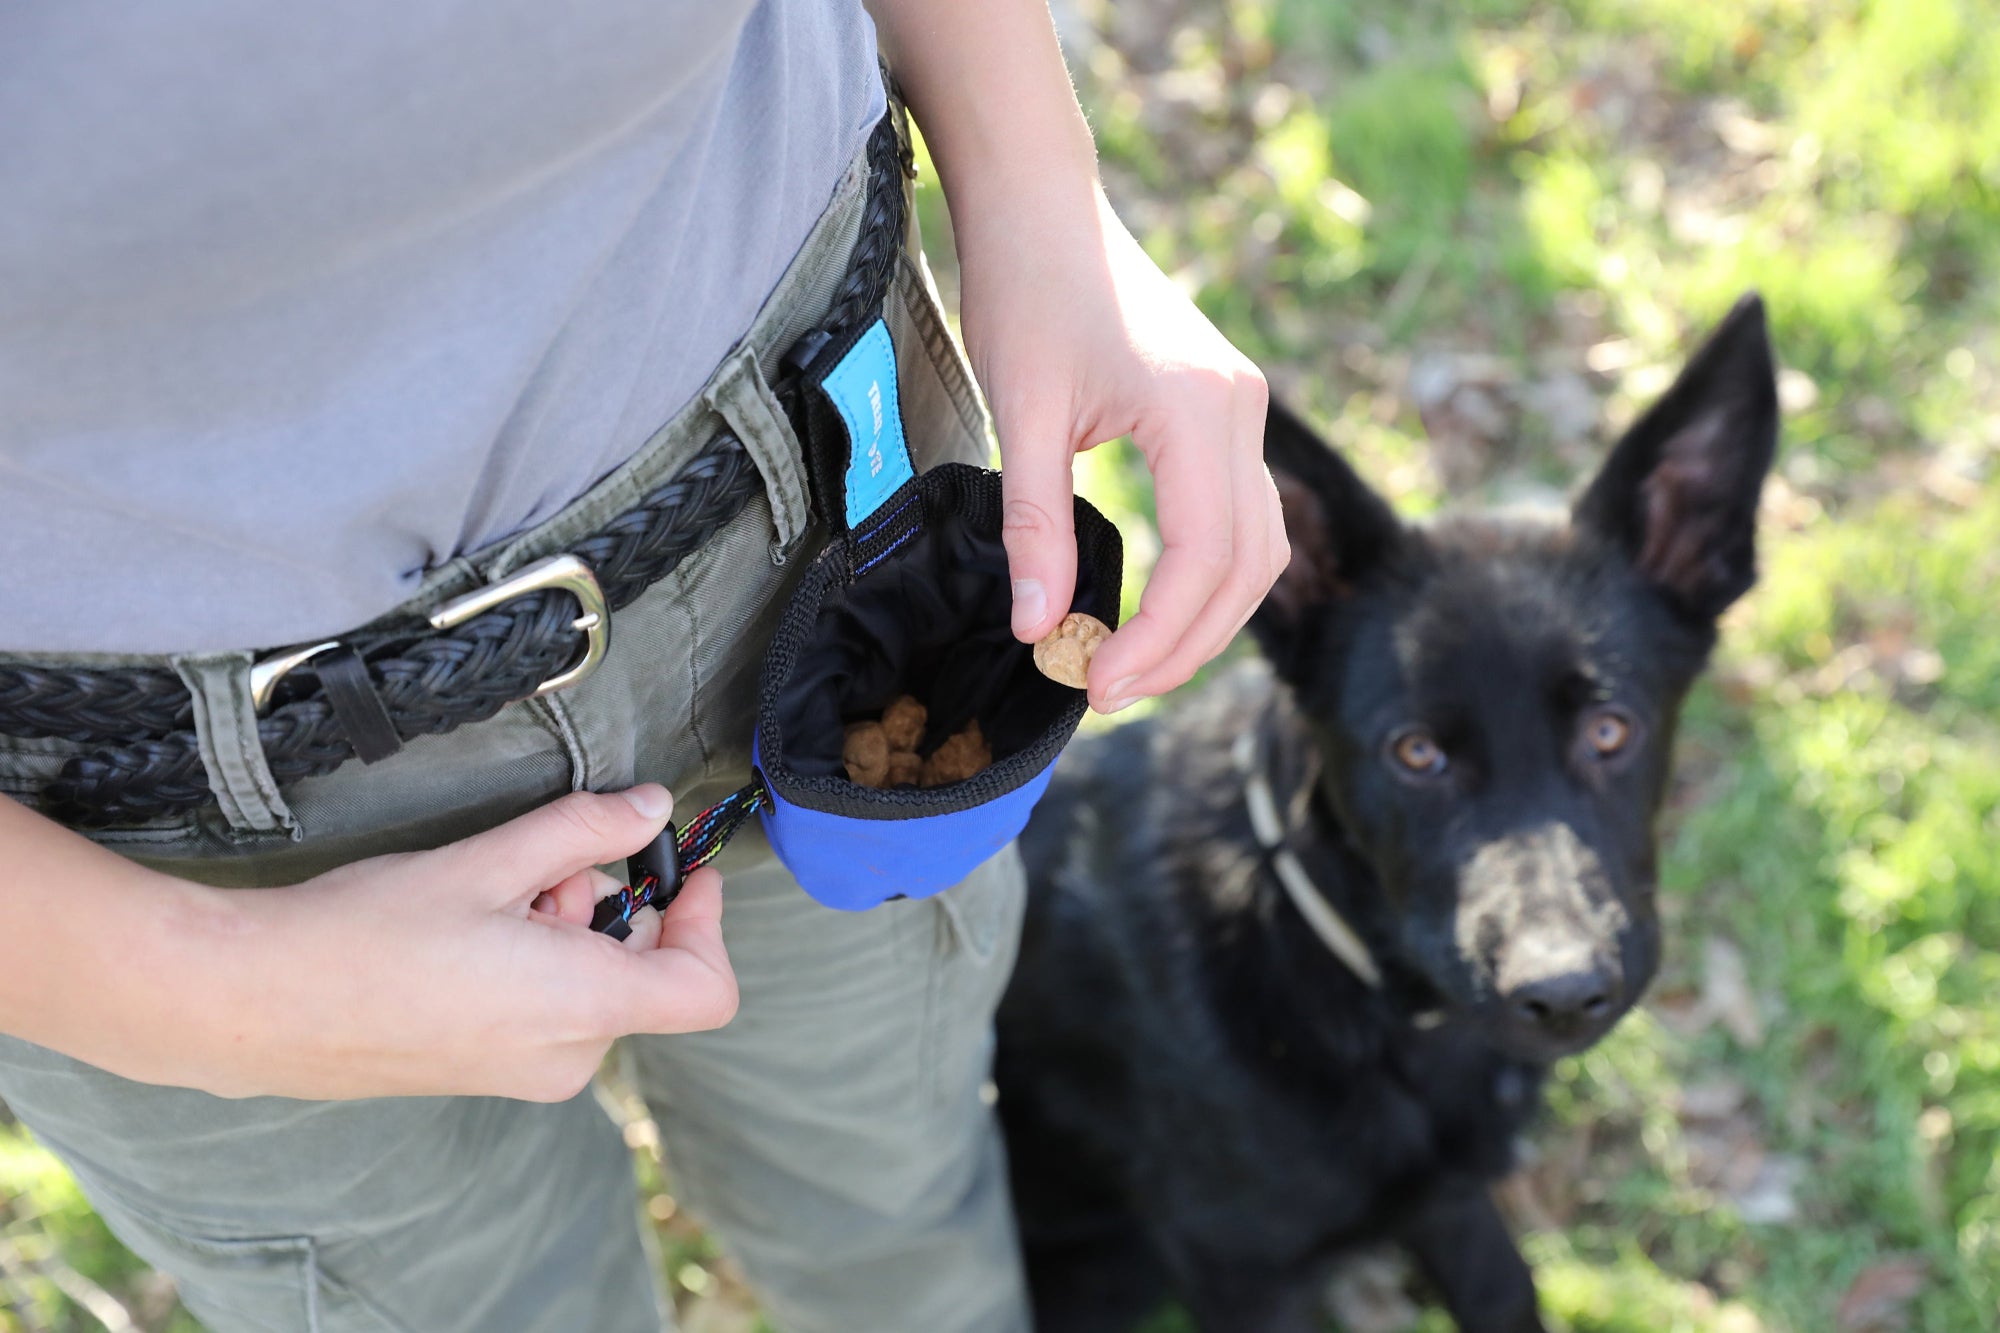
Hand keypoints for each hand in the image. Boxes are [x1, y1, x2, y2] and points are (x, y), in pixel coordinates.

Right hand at [113, 786, 735, 1100]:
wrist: (258, 1005)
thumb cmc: (367, 934)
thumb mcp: (490, 862)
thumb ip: (584, 831)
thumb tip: (655, 807)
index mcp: (581, 1009)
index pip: (707, 990)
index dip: (707, 923)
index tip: (683, 871)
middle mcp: (568, 1058)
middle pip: (644, 971)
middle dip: (608, 905)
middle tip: (537, 868)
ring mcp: (528, 1074)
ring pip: (596, 985)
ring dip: (568, 928)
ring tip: (491, 897)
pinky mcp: (492, 1074)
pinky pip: (552, 1011)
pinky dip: (539, 961)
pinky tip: (471, 931)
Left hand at [957, 189, 1284, 711]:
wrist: (1043, 207)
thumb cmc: (1025, 289)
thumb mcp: (1019, 412)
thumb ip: (1033, 524)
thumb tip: (1036, 627)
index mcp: (1199, 409)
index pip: (1203, 556)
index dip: (1157, 635)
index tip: (1094, 680)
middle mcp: (1242, 411)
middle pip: (1246, 566)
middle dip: (1184, 644)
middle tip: (1108, 690)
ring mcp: (1243, 409)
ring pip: (1257, 548)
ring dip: (1204, 618)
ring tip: (1130, 664)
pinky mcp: (1226, 410)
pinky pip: (1241, 514)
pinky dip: (1209, 575)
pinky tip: (1156, 608)